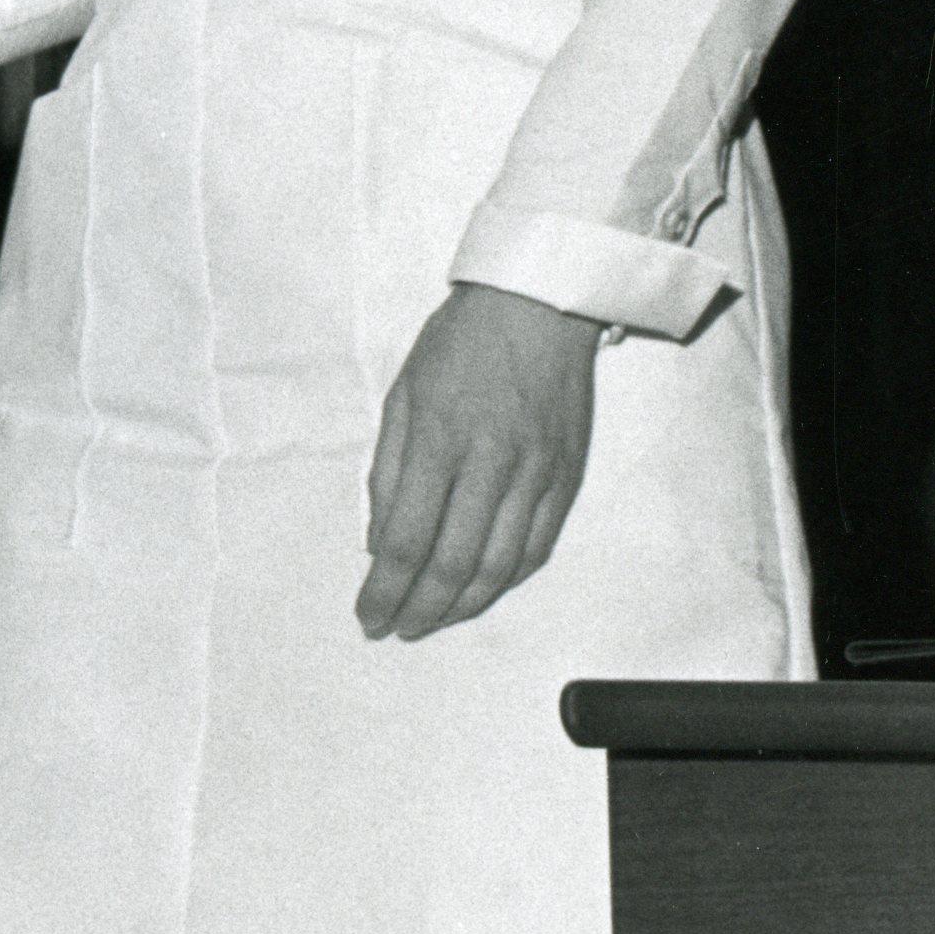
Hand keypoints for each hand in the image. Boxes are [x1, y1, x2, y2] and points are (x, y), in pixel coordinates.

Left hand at [356, 282, 599, 642]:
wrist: (537, 304)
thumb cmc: (459, 342)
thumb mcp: (402, 391)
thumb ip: (388, 470)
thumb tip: (378, 542)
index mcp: (440, 436)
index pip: (408, 538)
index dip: (386, 589)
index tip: (368, 615)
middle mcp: (491, 462)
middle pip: (454, 564)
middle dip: (420, 609)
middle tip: (396, 629)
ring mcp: (535, 473)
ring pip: (499, 567)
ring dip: (462, 607)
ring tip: (432, 620)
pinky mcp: (566, 478)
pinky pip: (535, 548)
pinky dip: (504, 580)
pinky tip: (480, 590)